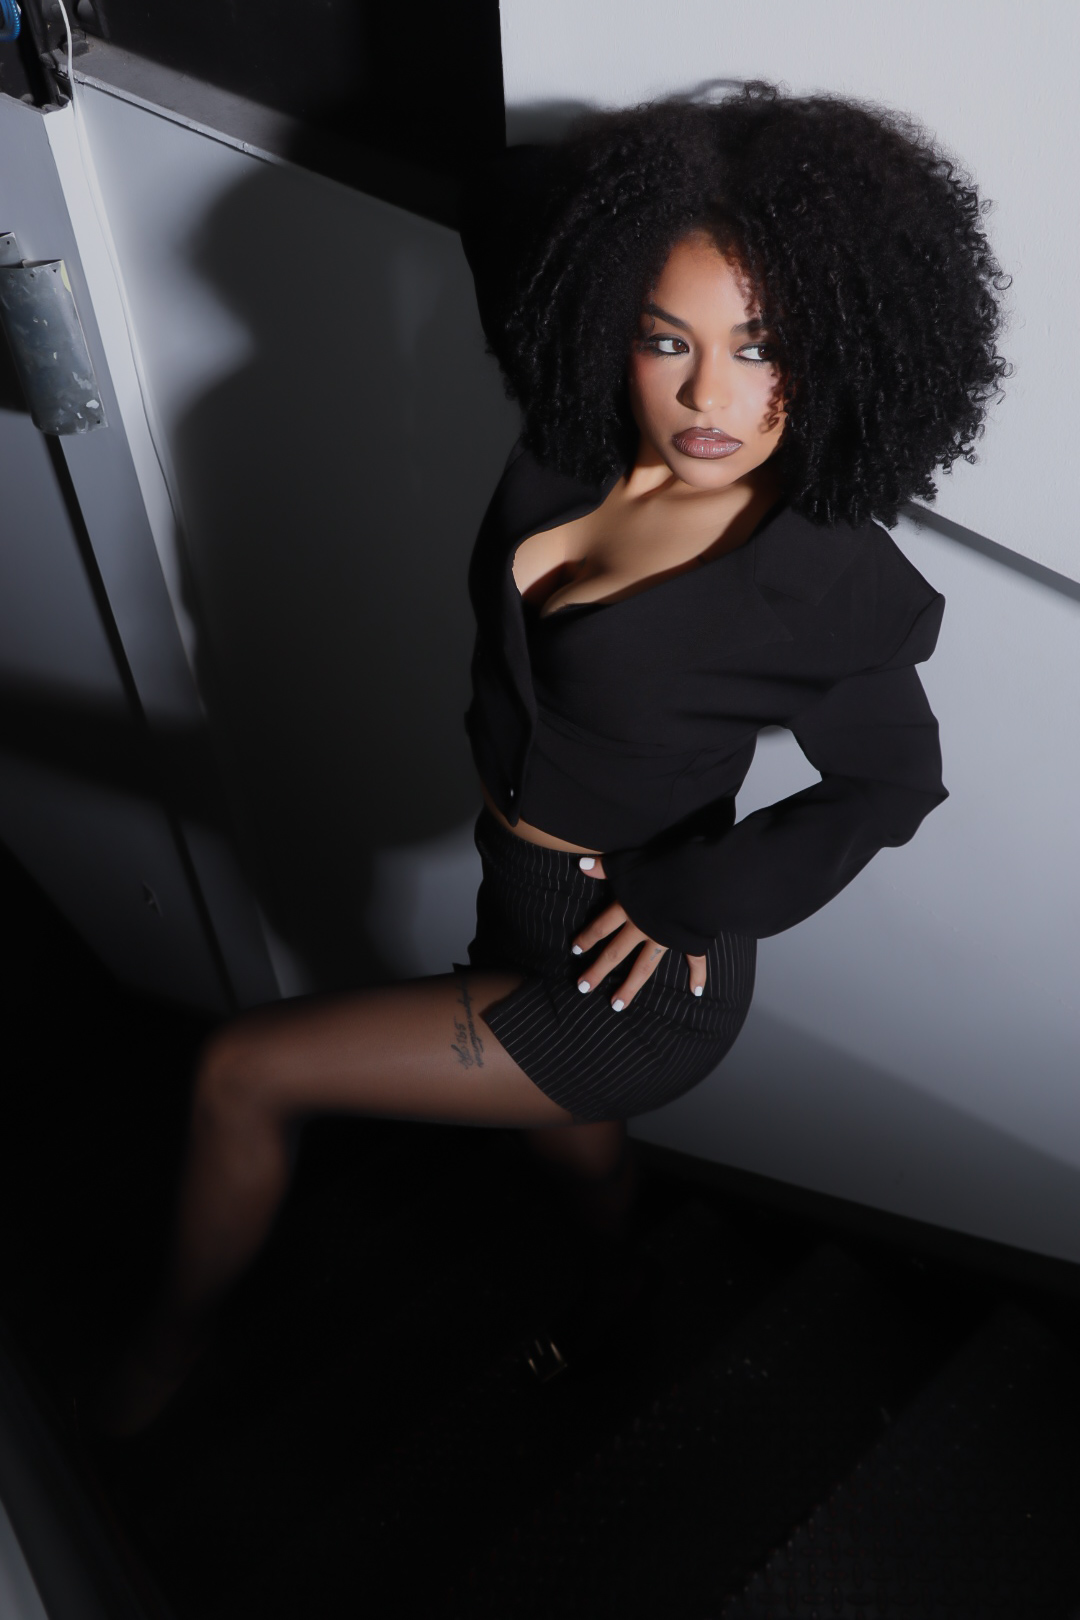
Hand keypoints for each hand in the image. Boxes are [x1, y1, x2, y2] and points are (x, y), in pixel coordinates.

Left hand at [572, 856, 706, 1008]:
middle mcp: (642, 927)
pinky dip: (698, 975)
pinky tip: (696, 991)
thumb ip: (605, 867)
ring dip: (630, 987)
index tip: (575, 951)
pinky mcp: (689, 939)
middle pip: (615, 953)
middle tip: (582, 987)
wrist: (699, 876)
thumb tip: (581, 864)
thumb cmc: (664, 866)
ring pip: (644, 967)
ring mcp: (665, 937)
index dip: (587, 938)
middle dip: (597, 971)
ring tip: (616, 1005)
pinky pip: (695, 959)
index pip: (602, 927)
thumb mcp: (630, 863)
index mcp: (628, 909)